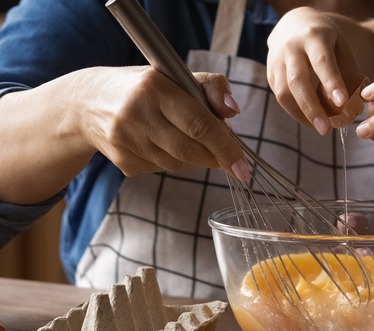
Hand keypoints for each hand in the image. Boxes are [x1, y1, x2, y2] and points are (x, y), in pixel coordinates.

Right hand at [78, 66, 245, 176]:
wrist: (87, 104)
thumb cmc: (145, 88)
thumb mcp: (176, 76)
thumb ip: (211, 87)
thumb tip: (233, 112)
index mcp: (154, 88)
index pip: (199, 125)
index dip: (226, 148)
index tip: (243, 166)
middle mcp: (136, 114)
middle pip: (191, 150)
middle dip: (214, 157)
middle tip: (227, 157)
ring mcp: (126, 141)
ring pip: (178, 163)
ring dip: (194, 158)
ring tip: (187, 139)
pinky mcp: (123, 161)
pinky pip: (162, 169)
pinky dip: (173, 161)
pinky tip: (163, 144)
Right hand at [267, 7, 362, 134]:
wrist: (294, 23)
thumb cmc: (326, 39)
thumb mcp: (341, 45)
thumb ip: (349, 71)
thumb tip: (358, 103)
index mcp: (313, 36)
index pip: (322, 61)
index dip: (331, 82)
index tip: (342, 103)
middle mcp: (291, 47)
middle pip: (297, 81)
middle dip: (312, 108)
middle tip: (326, 130)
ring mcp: (276, 60)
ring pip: (284, 93)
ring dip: (302, 115)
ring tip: (321, 128)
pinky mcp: (270, 73)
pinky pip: (281, 97)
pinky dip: (296, 112)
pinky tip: (311, 119)